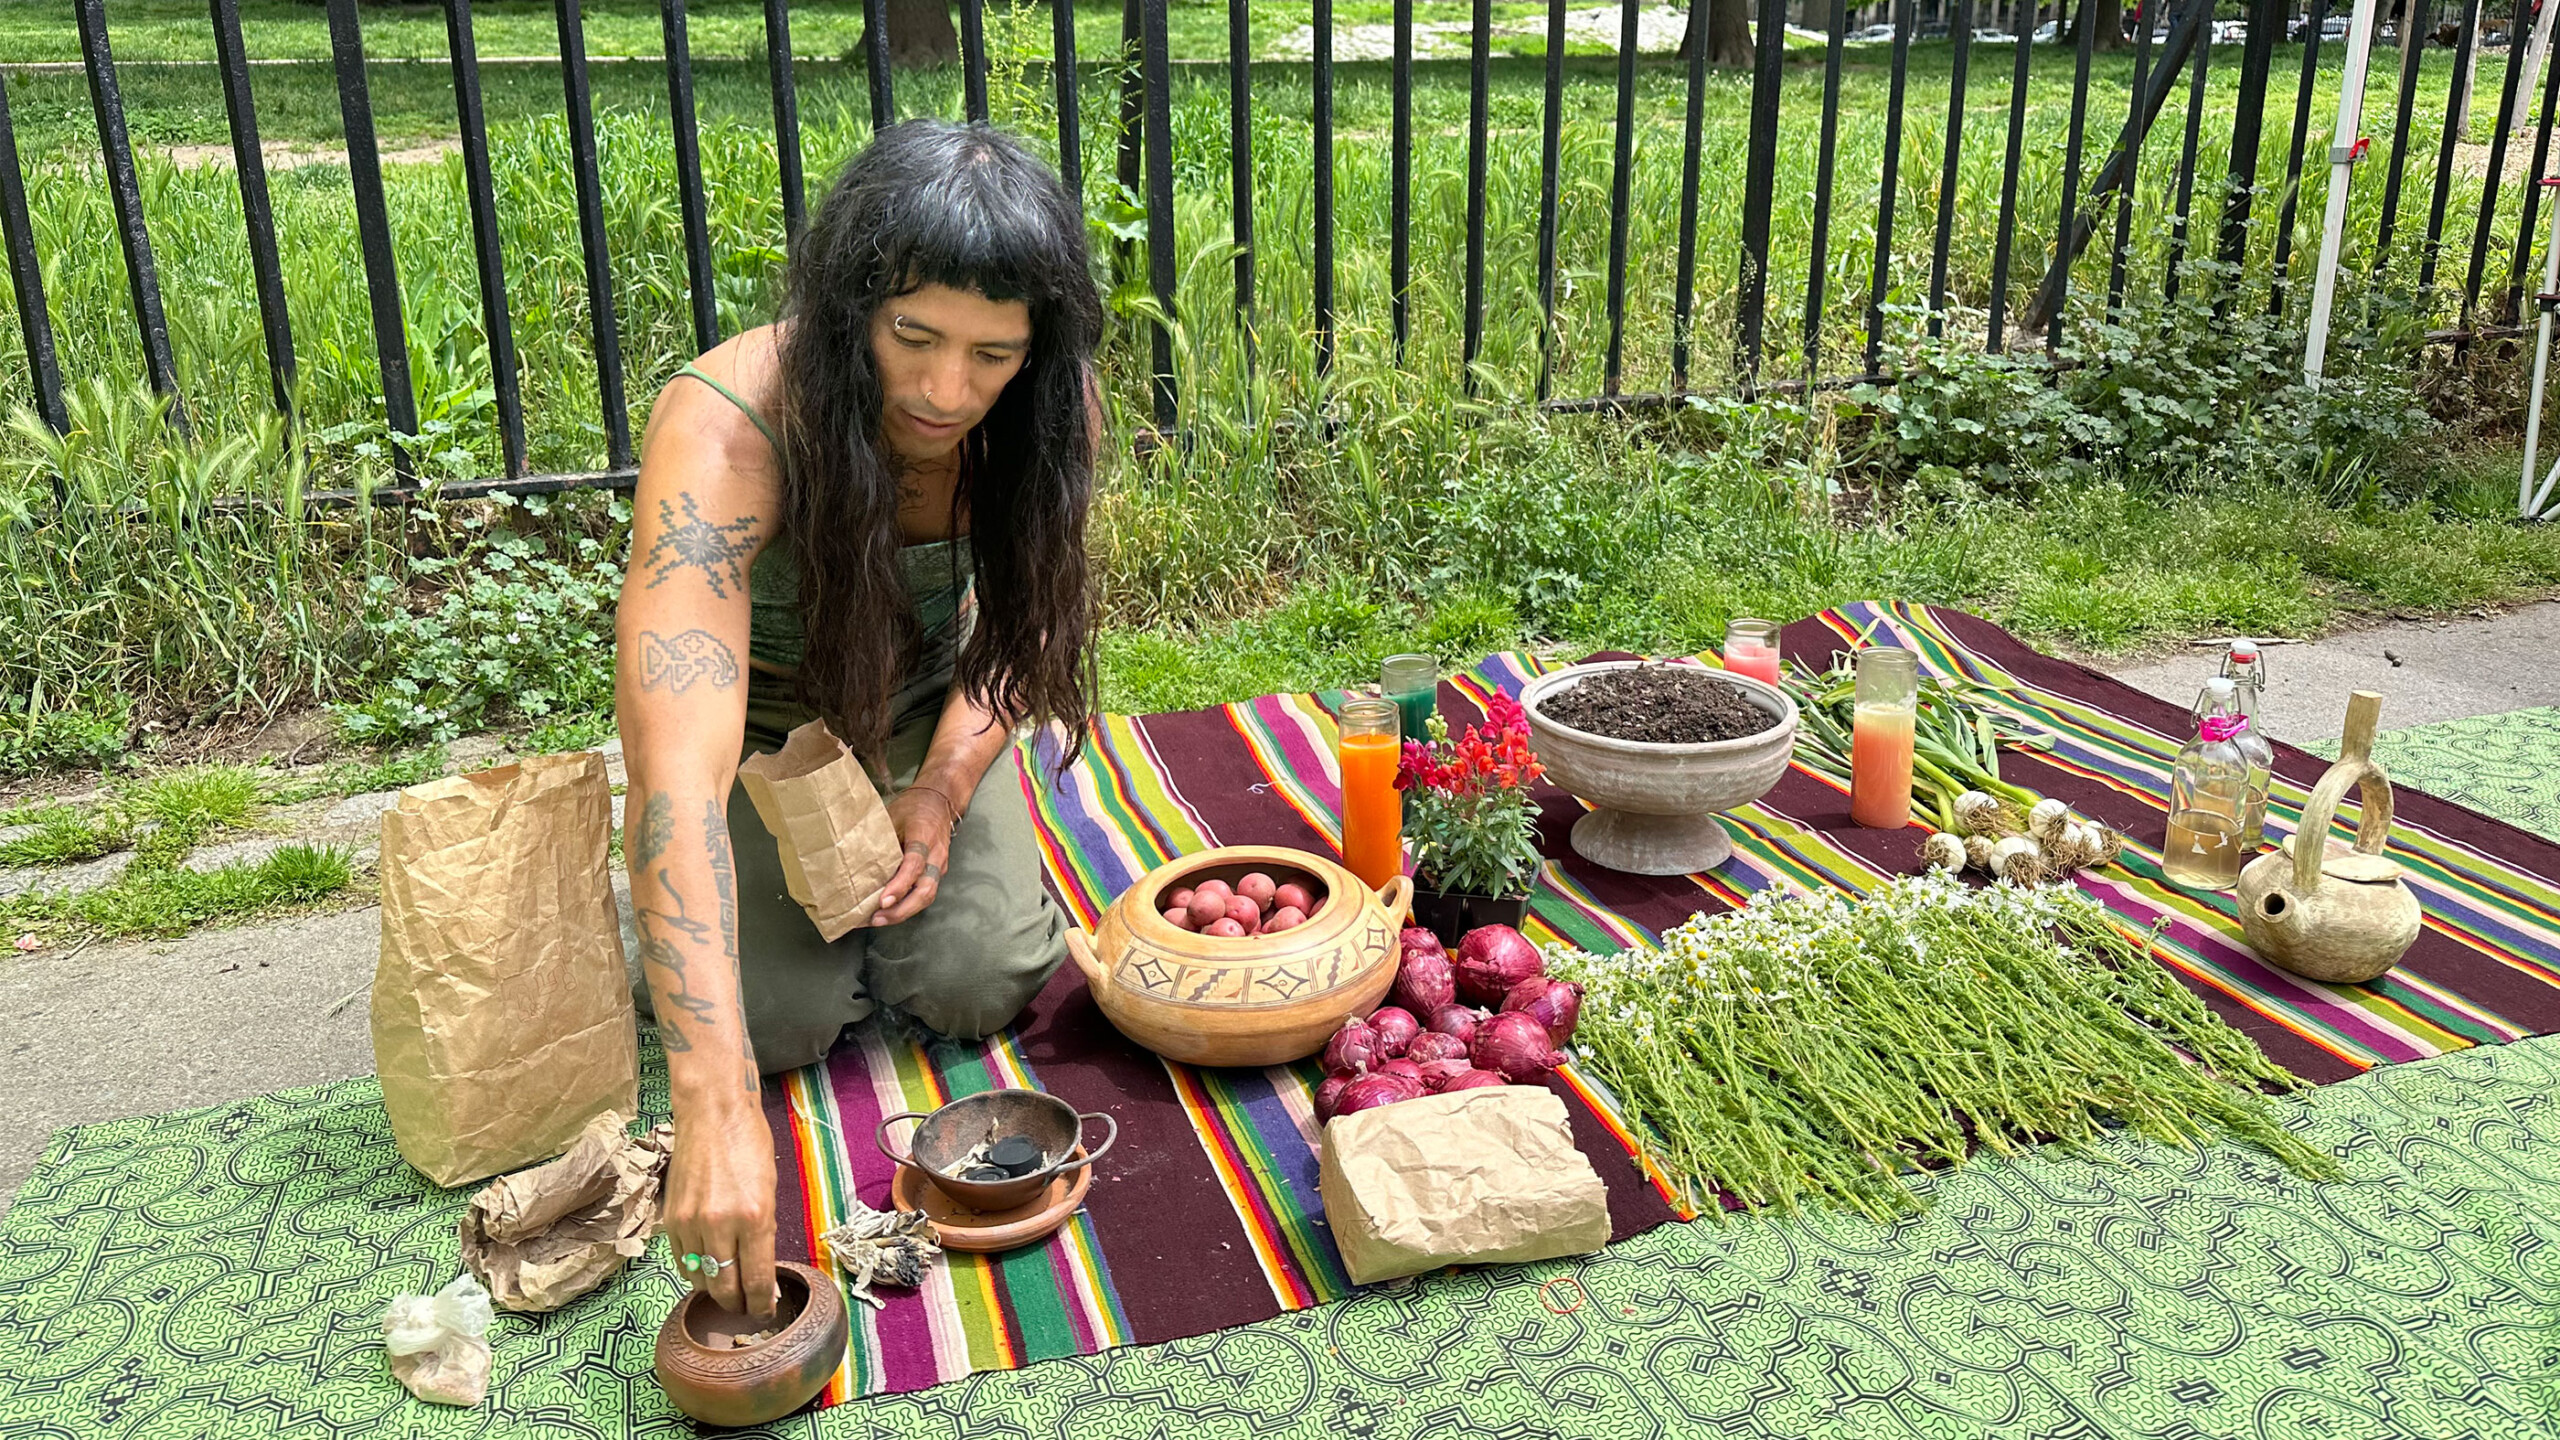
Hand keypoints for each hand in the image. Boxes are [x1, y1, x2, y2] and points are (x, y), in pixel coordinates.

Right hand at [664, 1108, 778, 1320]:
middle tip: (746, 1308)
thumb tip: (762, 1279)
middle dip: (737, 1306)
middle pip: (725, 1289)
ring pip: (700, 1279)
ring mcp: (690, 1223)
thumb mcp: (770, 1192)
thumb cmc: (749, 1146)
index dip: (761, 1305)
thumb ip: (765, 1236)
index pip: (756, 1281)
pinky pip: (681, 1261)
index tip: (765, 1313)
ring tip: (728, 1289)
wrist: (712, 1114)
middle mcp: (720, 1225)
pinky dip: (695, 1271)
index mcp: (754, 1218)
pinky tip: (708, 1268)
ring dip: (715, 1290)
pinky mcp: (670, 1220)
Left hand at [871, 786, 956, 924]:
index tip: (882, 900)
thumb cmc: (913, 807)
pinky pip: (924, 894)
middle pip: (925, 891)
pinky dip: (906, 906)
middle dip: (901, 910)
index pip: (914, 866)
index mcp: (924, 838)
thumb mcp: (893, 816)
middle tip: (876, 918)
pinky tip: (887, 912)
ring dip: (902, 912)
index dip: (899, 885)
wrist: (940, 801)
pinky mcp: (935, 874)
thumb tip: (854, 861)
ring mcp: (939, 867)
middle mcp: (936, 856)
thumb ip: (881, 839)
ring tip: (877, 920)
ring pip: (926, 897)